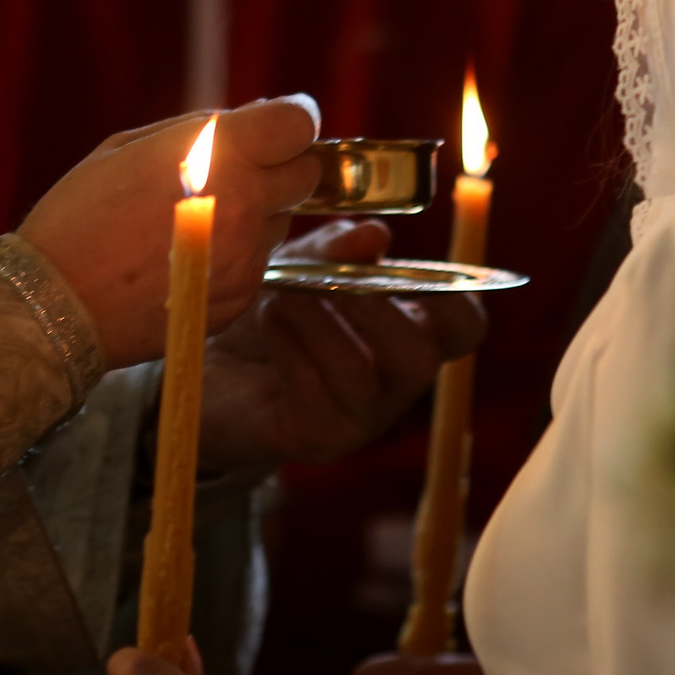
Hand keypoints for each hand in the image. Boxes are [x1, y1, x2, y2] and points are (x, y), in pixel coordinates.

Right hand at [19, 98, 320, 366]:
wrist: (52, 304)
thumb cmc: (79, 216)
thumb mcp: (128, 147)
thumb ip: (199, 128)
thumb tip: (249, 121)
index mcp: (220, 157)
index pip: (299, 124)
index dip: (291, 120)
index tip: (277, 125)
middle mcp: (245, 207)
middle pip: (306, 174)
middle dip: (281, 166)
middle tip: (240, 171)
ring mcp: (247, 259)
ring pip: (281, 222)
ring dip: (256, 214)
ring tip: (197, 222)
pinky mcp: (242, 299)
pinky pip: (258, 265)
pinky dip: (236, 257)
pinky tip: (187, 259)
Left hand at [199, 220, 487, 469]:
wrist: (210, 365)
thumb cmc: (272, 311)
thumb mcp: (301, 265)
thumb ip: (337, 249)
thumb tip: (375, 235)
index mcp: (410, 331)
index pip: (464, 328)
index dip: (455, 300)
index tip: (411, 270)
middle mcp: (395, 381)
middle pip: (421, 360)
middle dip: (378, 314)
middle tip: (339, 281)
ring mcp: (359, 416)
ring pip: (358, 374)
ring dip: (320, 324)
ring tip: (283, 294)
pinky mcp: (316, 438)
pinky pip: (314, 394)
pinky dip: (290, 348)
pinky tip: (267, 320)